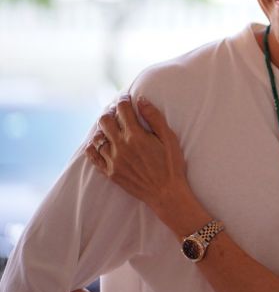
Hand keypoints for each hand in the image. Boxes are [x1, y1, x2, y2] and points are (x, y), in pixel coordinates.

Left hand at [85, 95, 190, 217]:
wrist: (166, 193)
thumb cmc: (171, 165)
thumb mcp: (169, 138)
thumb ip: (154, 117)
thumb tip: (141, 100)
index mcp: (136, 136)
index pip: (122, 109)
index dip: (124, 100)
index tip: (127, 98)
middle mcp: (120, 146)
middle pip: (105, 120)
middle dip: (110, 111)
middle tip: (117, 111)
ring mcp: (113, 160)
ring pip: (98, 137)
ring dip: (103, 128)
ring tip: (110, 127)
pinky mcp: (109, 172)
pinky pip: (93, 156)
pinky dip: (93, 146)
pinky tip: (98, 143)